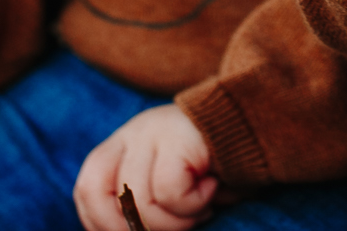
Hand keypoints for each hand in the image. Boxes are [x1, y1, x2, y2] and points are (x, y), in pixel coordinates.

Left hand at [74, 104, 217, 230]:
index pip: (86, 187)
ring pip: (139, 201)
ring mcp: (152, 131)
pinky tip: (211, 189)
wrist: (260, 126)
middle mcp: (132, 133)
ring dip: (174, 221)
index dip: (100, 222)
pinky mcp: (178, 137)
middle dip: (129, 228)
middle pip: (97, 192)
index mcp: (124, 145)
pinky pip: (168, 192)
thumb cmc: (216, 168)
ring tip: (201, 208)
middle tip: (172, 229)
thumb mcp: (169, 186)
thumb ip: (144, 204)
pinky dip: (191, 205)